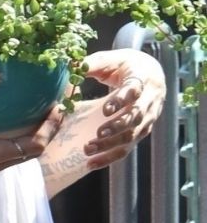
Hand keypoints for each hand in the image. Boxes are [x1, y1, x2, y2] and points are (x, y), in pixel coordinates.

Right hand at [0, 69, 62, 181]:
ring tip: (44, 111)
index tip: (58, 105)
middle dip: (48, 131)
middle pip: (31, 153)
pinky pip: (8, 155)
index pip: (31, 145)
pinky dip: (20, 140)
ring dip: (35, 136)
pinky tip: (19, 120)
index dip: (49, 127)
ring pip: (20, 156)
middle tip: (57, 106)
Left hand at [81, 47, 165, 167]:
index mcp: (143, 79)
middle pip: (135, 118)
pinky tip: (92, 163)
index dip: (121, 101)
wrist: (151, 72)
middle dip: (116, 128)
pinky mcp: (140, 132)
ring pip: (131, 136)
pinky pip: (127, 148)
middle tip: (97, 134)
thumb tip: (71, 67)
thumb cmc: (126, 64)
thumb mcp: (111, 58)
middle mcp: (149, 101)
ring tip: (88, 149)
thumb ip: (92, 63)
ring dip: (110, 146)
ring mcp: (147, 119)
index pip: (134, 91)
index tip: (106, 109)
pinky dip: (110, 157)